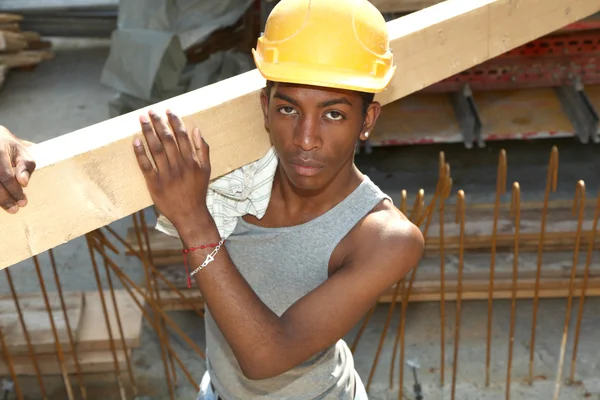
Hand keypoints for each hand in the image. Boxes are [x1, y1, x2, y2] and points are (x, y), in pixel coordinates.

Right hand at [0, 126, 35, 213]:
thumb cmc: (7, 147)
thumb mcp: (21, 152)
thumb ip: (26, 166)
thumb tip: (24, 182)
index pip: (6, 176)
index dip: (15, 191)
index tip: (23, 202)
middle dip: (5, 199)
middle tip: (15, 209)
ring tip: (9, 208)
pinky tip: (0, 201)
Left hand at [133, 109, 211, 230]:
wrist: (190, 214)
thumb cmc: (198, 190)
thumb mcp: (206, 169)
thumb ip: (203, 149)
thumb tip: (196, 130)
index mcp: (192, 161)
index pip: (182, 136)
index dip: (174, 121)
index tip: (167, 111)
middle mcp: (179, 166)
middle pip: (167, 140)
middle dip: (158, 123)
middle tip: (150, 112)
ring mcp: (166, 175)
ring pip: (156, 149)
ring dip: (148, 132)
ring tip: (142, 120)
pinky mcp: (154, 184)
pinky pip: (146, 166)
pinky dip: (140, 153)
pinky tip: (136, 141)